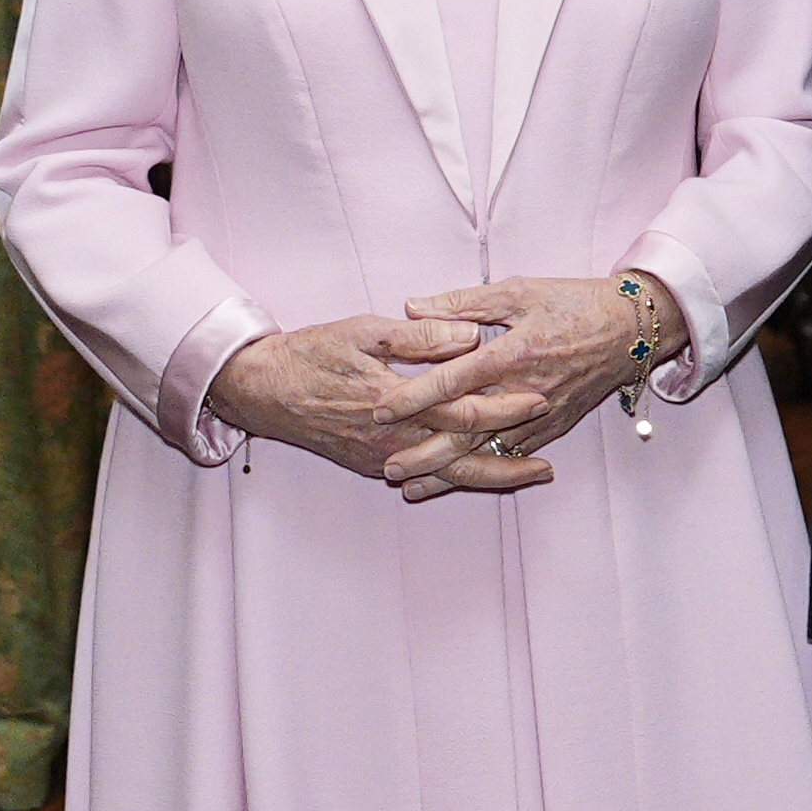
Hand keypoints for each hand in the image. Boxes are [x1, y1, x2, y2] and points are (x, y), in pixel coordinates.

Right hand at [206, 317, 550, 488]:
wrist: (261, 390)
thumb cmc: (313, 353)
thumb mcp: (364, 331)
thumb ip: (419, 336)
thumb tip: (469, 334)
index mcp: (395, 402)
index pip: (462, 409)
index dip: (504, 405)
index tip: (540, 395)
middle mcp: (392, 438)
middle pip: (463, 454)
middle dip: (509, 453)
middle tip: (550, 459)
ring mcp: (381, 456)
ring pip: (446, 474)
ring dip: (490, 475)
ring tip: (530, 475)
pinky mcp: (371, 463)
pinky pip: (423, 476)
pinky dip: (455, 478)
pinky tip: (479, 475)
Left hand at [382, 276, 650, 496]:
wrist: (634, 327)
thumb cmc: (576, 302)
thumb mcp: (519, 290)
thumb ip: (462, 303)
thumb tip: (412, 308)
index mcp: (512, 352)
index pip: (452, 380)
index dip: (413, 397)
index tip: (379, 411)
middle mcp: (524, 389)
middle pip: (465, 430)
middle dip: (423, 452)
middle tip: (386, 467)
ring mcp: (542, 413)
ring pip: (487, 451)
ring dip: (448, 472)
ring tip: (411, 487)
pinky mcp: (555, 425)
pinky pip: (515, 455)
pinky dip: (484, 472)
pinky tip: (458, 481)